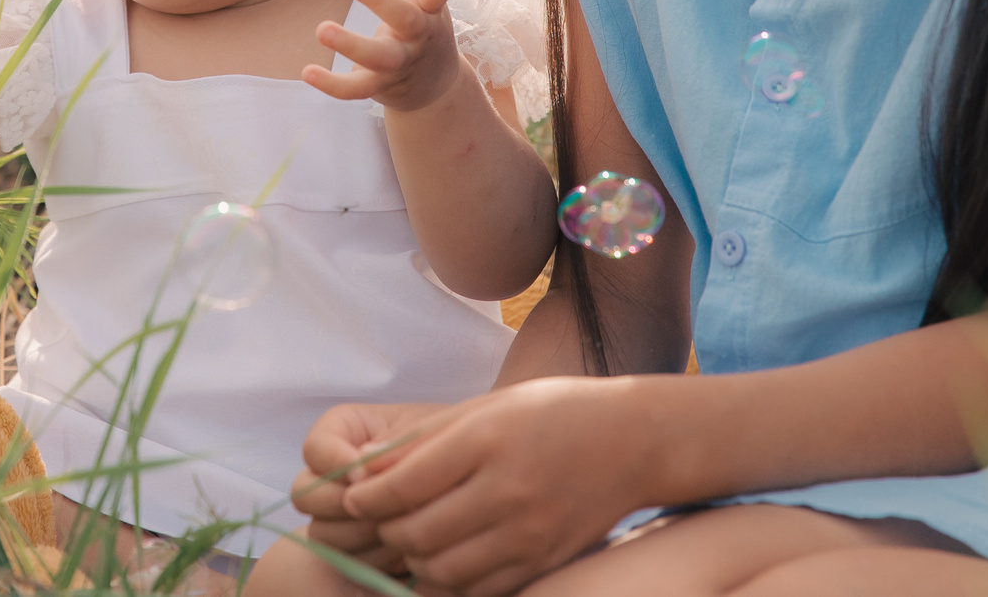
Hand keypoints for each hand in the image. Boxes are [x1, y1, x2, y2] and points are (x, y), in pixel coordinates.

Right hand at [288, 402, 455, 577]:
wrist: (466, 482)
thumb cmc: (446, 446)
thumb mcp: (425, 431)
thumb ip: (393, 441)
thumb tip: (362, 468)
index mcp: (342, 432)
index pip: (314, 447)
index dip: (336, 462)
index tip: (368, 474)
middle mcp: (328, 474)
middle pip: (304, 494)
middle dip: (344, 503)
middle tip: (385, 507)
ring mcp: (334, 515)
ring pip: (322, 533)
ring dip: (362, 533)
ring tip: (403, 525)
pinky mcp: (349, 549)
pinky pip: (345, 561)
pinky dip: (375, 558)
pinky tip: (405, 548)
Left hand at [303, 0, 465, 114]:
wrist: (435, 84)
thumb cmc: (421, 22)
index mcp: (429, 8)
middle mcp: (418, 37)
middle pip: (405, 20)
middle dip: (380, 2)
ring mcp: (400, 64)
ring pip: (380, 58)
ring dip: (352, 45)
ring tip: (322, 29)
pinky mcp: (380, 86)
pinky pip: (357, 90)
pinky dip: (333, 85)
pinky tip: (307, 71)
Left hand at [339, 377, 649, 596]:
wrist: (634, 440)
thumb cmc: (553, 412)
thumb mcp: (487, 407)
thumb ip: (425, 440)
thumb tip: (362, 472)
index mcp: (486, 440)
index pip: (402, 486)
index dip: (365, 497)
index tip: (353, 496)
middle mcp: (507, 489)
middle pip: (416, 533)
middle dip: (385, 530)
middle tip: (381, 519)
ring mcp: (528, 532)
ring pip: (441, 569)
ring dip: (414, 559)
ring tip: (413, 538)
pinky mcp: (543, 560)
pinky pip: (477, 589)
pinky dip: (449, 581)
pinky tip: (447, 559)